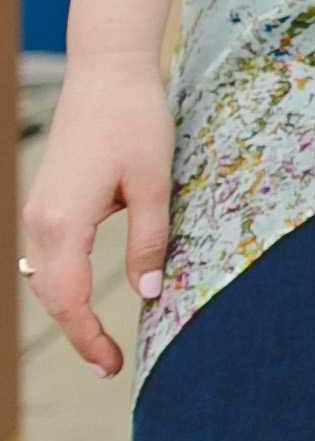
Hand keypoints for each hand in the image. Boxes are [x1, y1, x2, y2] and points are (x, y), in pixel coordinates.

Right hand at [21, 58, 171, 377]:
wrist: (106, 73)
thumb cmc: (137, 122)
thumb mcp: (153, 184)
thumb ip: (149, 243)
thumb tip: (149, 296)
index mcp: (63, 223)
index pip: (69, 301)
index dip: (89, 339)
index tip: (112, 366)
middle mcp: (39, 222)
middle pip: (51, 297)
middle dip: (78, 333)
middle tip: (109, 365)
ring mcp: (36, 211)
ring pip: (43, 278)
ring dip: (67, 310)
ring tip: (99, 340)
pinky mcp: (43, 200)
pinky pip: (45, 256)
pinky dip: (61, 283)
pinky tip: (81, 296)